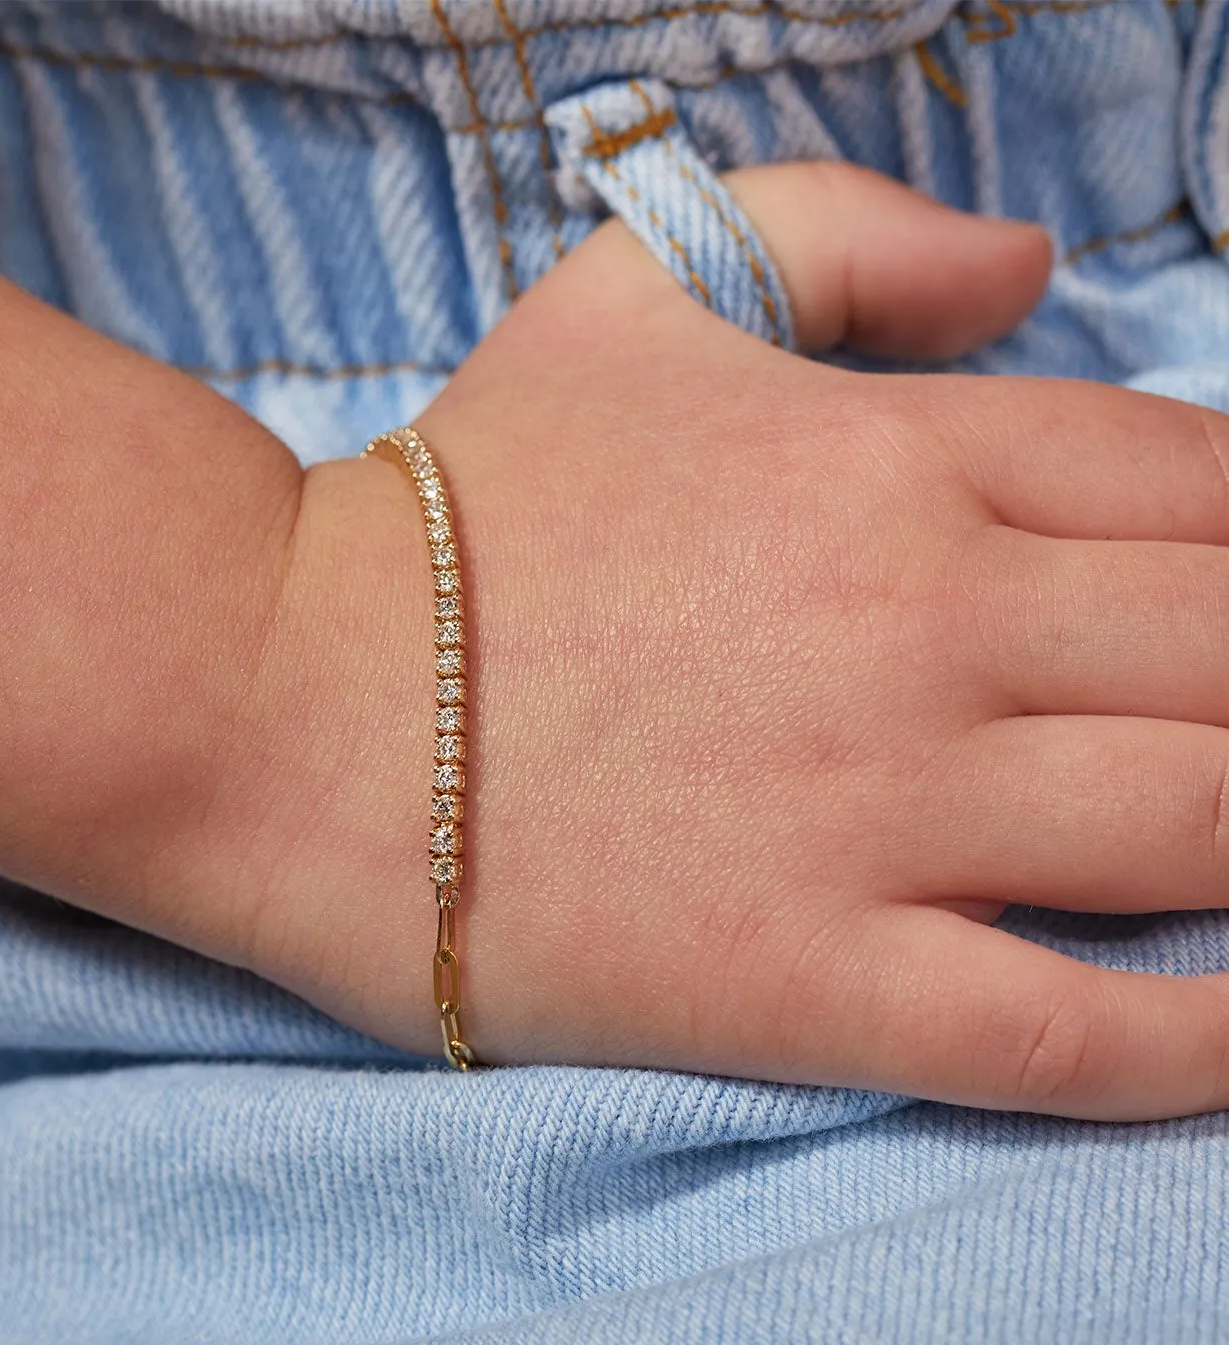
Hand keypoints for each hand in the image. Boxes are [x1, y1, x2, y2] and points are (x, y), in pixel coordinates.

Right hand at [239, 162, 1228, 1119]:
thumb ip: (845, 233)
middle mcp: (926, 626)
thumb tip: (1030, 262)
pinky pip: (1069, 1033)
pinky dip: (1199, 1044)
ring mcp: (875, 811)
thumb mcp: (628, 301)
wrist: (278, 697)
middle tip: (1227, 725)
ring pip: (1204, 827)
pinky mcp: (806, 976)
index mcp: (899, 461)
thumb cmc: (452, 509)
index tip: (1227, 605)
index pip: (1203, 488)